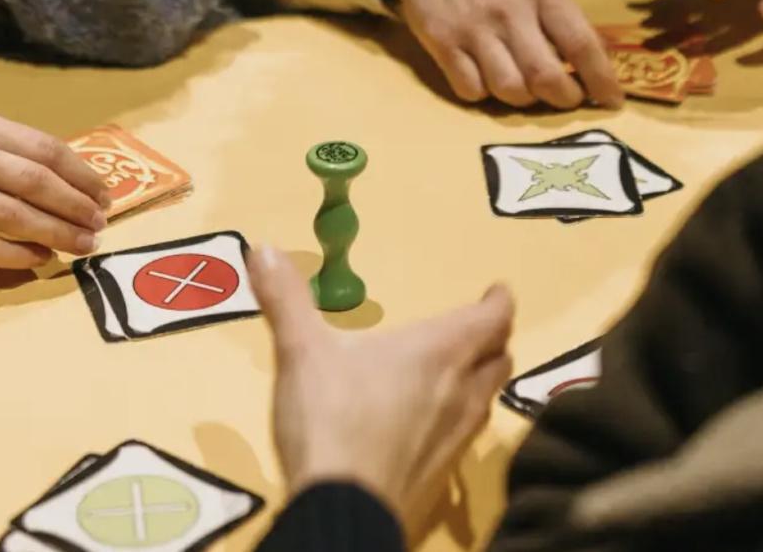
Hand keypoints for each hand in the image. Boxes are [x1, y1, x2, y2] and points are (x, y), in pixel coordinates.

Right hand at [0, 109, 111, 267]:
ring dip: (54, 233)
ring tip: (82, 244)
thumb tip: (70, 179)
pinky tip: (39, 258)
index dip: (80, 175)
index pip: (43, 149)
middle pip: (33, 182)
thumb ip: (12, 148)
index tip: (105, 195)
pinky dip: (14, 255)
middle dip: (75, 206)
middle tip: (100, 224)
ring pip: (10, 216)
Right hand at [249, 246, 512, 532]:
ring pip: (487, 401)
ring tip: (463, 372)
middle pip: (499, 358)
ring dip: (482, 381)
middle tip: (482, 329)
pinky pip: (467, 441)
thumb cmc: (330, 419)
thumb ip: (286, 299)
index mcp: (437, 352)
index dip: (499, 302)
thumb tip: (263, 247)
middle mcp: (459, 393)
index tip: (499, 291)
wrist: (342, 514)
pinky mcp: (441, 481)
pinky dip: (461, 423)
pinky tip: (432, 429)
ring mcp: (455, 442)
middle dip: (494, 339)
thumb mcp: (300, 351)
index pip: (490, 319)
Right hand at [387, 0, 621, 108]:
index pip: (581, 43)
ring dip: (525, 99)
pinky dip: (484, 94)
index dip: (601, 79)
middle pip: (546, 77)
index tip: (613, 100)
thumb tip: (590, 54)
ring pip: (510, 90)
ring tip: (527, 89)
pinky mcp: (442, 43)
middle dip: (565, 98)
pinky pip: (471, 90)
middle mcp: (508, 9)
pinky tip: (487, 79)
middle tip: (569, 99)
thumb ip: (558, 9)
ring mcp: (472, 29)